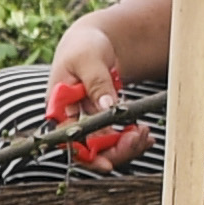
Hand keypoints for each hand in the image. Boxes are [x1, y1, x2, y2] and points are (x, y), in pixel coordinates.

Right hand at [39, 20, 138, 167]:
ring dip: (126, 145)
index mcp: (58, 107)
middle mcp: (70, 119)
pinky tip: (143, 132)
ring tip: (145, 132)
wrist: (91, 40)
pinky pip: (114, 137)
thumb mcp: (88, 59)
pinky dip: (130, 138)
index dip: (86, 156)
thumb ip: (96, 82)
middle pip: (89, 148)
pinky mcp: (100, 120)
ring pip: (104, 147)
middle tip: (139, 137)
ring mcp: (86, 121)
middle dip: (115, 149)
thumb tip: (106, 106)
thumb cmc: (84, 46)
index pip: (69, 140)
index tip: (107, 164)